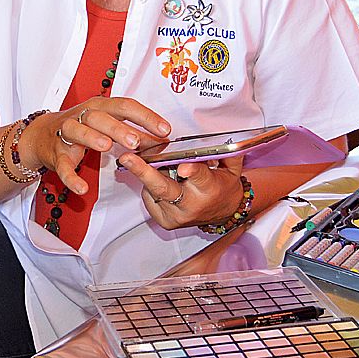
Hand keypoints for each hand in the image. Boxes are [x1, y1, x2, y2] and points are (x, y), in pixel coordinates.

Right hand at [27, 98, 171, 194]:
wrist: (42, 136)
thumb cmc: (81, 127)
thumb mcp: (108, 123)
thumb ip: (133, 130)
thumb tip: (160, 139)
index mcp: (100, 106)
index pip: (125, 106)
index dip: (146, 117)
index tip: (164, 130)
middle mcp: (82, 116)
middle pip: (100, 116)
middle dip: (119, 128)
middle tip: (136, 141)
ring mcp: (67, 134)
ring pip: (78, 131)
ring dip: (92, 138)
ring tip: (107, 147)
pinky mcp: (56, 154)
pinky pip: (63, 166)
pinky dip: (71, 177)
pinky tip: (82, 188)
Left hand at [115, 153, 245, 230]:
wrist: (224, 214)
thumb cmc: (224, 188)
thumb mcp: (231, 169)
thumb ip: (227, 152)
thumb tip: (223, 136)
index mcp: (210, 190)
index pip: (200, 178)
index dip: (192, 172)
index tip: (183, 167)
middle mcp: (191, 206)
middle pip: (164, 188)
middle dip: (143, 171)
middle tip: (127, 158)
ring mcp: (176, 215)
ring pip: (153, 190)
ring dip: (148, 174)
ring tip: (150, 163)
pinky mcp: (165, 221)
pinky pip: (150, 198)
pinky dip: (150, 186)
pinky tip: (161, 180)